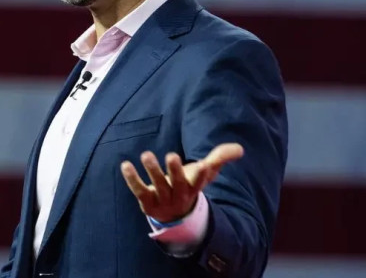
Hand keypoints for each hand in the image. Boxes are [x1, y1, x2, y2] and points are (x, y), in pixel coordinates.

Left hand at [120, 143, 243, 222]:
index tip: (201, 165)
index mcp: (194, 187)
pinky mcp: (147, 202)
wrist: (173, 215)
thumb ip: (220, 158)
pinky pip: (139, 190)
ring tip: (146, 155)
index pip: (200, 181)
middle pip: (178, 183)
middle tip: (171, 155)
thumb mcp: (205, 173)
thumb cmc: (189, 186)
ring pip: (159, 186)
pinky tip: (125, 165)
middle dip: (175, 171)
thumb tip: (240, 149)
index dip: (201, 174)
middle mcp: (180, 194)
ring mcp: (163, 200)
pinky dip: (132, 179)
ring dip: (153, 171)